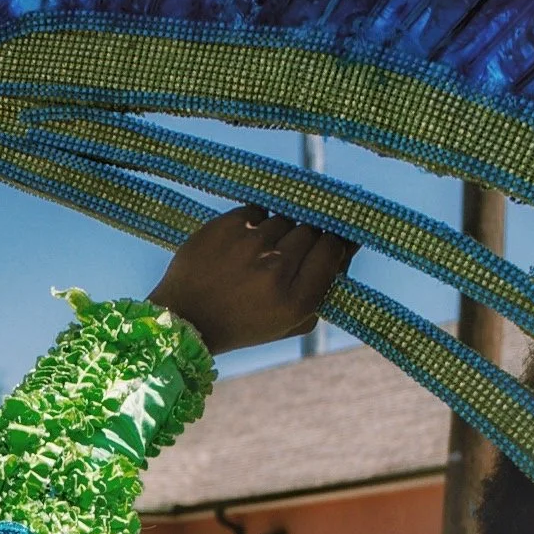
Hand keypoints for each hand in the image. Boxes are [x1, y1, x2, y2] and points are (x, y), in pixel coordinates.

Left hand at [149, 206, 354, 354]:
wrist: (185, 319)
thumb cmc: (245, 323)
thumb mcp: (291, 321)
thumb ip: (325, 290)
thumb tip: (348, 246)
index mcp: (295, 301)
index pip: (332, 250)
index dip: (333, 243)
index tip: (327, 245)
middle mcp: (275, 269)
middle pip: (311, 230)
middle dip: (307, 238)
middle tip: (289, 251)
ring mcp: (249, 244)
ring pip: (285, 218)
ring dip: (281, 230)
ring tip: (262, 251)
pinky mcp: (226, 225)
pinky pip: (258, 210)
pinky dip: (256, 223)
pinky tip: (244, 243)